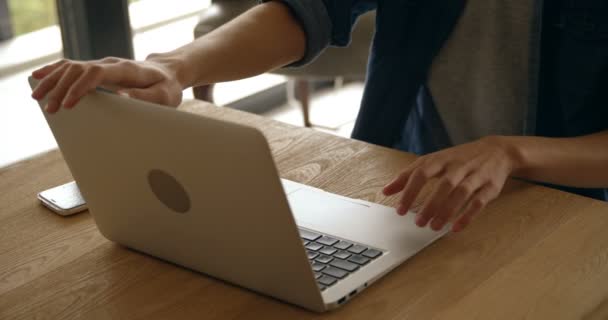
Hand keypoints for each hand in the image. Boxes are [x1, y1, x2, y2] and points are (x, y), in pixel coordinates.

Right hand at [31, 55, 184, 112]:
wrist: (167, 73)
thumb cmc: (167, 87)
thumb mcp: (164, 96)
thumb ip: (145, 96)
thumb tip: (120, 96)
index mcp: (126, 70)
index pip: (96, 73)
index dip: (81, 87)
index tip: (69, 104)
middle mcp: (110, 64)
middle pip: (78, 70)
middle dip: (62, 89)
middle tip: (50, 109)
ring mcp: (102, 65)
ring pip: (70, 67)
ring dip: (53, 81)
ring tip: (37, 98)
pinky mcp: (98, 69)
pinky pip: (71, 66)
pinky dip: (53, 70)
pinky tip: (38, 77)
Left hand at [383, 136, 520, 231]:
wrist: (497, 150)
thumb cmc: (459, 158)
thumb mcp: (434, 161)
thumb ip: (410, 174)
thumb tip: (386, 190)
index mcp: (442, 159)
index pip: (422, 172)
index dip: (410, 191)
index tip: (400, 209)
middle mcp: (458, 166)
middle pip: (443, 185)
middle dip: (430, 205)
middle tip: (418, 222)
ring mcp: (476, 176)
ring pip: (461, 194)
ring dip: (447, 211)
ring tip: (433, 227)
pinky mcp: (490, 187)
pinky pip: (479, 202)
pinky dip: (467, 216)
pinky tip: (455, 228)